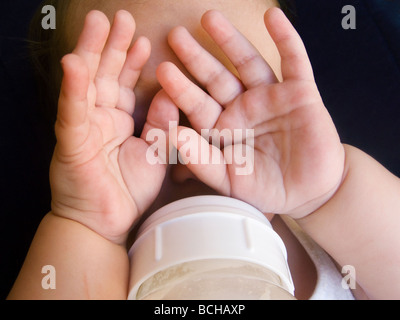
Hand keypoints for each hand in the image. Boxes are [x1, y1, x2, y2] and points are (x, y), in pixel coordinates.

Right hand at [50, 10, 177, 243]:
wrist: (106, 222)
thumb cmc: (130, 190)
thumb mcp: (156, 151)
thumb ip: (163, 124)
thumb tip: (170, 97)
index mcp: (119, 119)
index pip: (126, 83)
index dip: (134, 61)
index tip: (144, 39)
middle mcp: (100, 118)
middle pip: (107, 74)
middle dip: (113, 45)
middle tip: (121, 17)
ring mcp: (85, 126)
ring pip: (87, 83)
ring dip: (92, 53)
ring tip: (99, 23)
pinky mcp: (72, 141)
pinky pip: (73, 111)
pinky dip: (73, 88)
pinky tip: (75, 63)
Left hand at [156, 8, 344, 218]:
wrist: (309, 193)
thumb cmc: (266, 189)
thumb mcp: (229, 179)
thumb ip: (201, 160)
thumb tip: (172, 135)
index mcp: (223, 128)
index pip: (198, 106)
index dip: (181, 89)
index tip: (162, 70)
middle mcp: (243, 108)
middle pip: (216, 78)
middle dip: (197, 57)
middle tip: (175, 35)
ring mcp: (271, 97)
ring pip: (248, 63)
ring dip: (230, 40)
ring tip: (209, 17)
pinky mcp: (300, 93)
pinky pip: (294, 61)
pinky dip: (286, 39)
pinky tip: (273, 17)